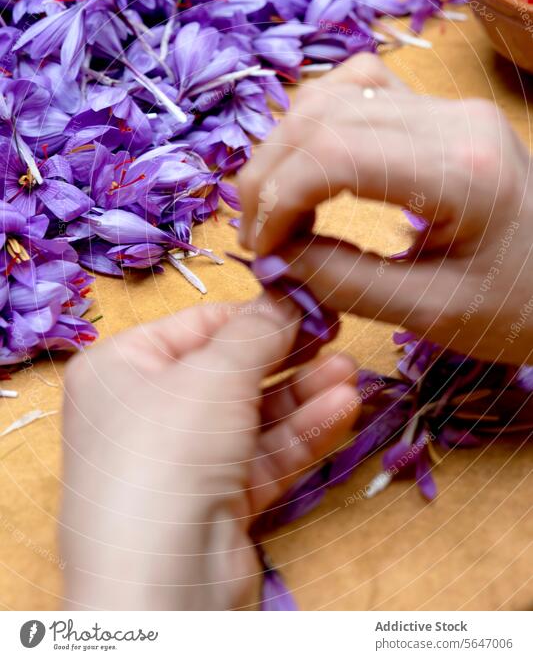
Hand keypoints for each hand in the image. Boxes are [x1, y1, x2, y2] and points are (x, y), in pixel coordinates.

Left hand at [60, 295, 357, 609]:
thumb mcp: (215, 372)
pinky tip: (342, 409)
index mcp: (122, 368)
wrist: (160, 577)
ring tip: (350, 373)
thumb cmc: (167, 449)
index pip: (197, 325)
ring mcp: (181, 460)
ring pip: (252, 415)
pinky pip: (262, 456)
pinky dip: (300, 434)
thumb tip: (286, 298)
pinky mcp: (215, 500)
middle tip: (338, 335)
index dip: (255, 313)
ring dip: (303, 393)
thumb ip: (257, 331)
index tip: (307, 302)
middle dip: (287, 356)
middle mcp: (146, 412)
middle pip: (229, 371)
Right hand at [238, 53, 532, 364]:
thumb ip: (343, 281)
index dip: (277, 196)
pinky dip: (316, 123)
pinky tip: (307, 163)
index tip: (259, 249)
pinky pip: (358, 90)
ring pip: (333, 94)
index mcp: (463, 172)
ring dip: (286, 147)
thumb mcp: (431, 313)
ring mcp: (448, 106)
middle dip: (270, 176)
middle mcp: (454, 119)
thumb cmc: (514, 307)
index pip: (334, 152)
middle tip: (256, 235)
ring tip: (275, 206)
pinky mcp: (439, 109)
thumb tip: (271, 255)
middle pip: (323, 117)